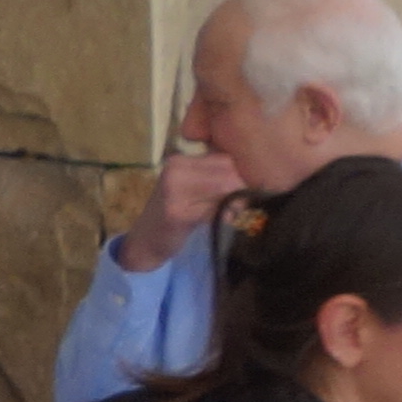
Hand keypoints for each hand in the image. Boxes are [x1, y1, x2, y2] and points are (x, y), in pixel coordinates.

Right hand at [117, 146, 245, 274]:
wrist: (144, 243)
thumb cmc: (173, 217)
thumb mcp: (192, 189)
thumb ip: (215, 177)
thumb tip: (258, 174)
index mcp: (180, 160)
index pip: (227, 158)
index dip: (241, 176)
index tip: (245, 193)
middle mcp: (175, 169)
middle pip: (229, 171)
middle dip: (241, 190)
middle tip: (242, 208)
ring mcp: (173, 189)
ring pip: (225, 187)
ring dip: (236, 204)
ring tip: (233, 215)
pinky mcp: (176, 213)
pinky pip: (215, 209)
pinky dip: (225, 217)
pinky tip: (224, 223)